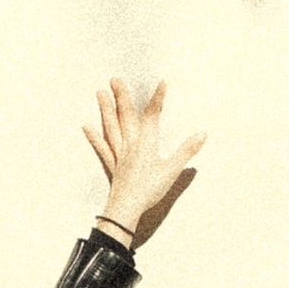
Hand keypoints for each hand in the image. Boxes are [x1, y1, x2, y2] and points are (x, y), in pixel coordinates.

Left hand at [83, 76, 205, 243]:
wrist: (126, 209)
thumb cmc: (149, 190)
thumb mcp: (172, 170)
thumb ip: (186, 151)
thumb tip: (202, 134)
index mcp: (146, 144)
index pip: (152, 115)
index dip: (157, 98)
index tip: (162, 82)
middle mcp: (130, 144)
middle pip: (126, 116)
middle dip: (122, 96)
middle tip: (115, 79)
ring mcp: (119, 154)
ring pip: (111, 127)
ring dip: (106, 109)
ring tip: (100, 92)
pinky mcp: (112, 165)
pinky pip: (102, 148)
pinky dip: (94, 136)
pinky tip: (86, 125)